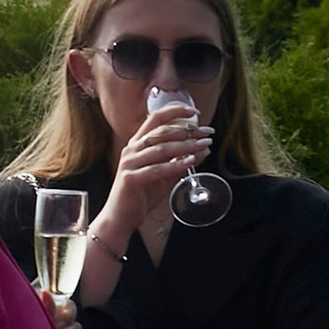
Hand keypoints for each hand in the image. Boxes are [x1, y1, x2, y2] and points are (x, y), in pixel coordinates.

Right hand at [100, 97, 209, 241]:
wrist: (121, 217)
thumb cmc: (141, 195)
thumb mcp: (165, 176)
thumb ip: (182, 162)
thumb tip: (204, 149)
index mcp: (137, 143)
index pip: (155, 119)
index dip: (175, 111)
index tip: (195, 112)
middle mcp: (132, 149)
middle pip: (162, 132)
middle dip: (188, 130)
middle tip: (207, 132)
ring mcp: (129, 163)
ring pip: (161, 149)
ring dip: (185, 146)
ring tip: (204, 144)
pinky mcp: (131, 178)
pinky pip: (157, 169)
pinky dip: (175, 164)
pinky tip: (190, 161)